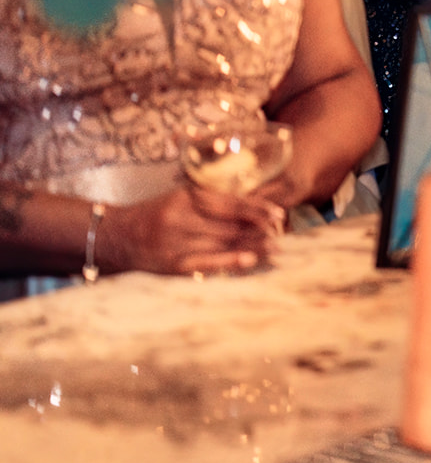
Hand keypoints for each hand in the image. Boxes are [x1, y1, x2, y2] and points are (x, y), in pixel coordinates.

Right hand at [98, 182, 283, 275]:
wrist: (115, 237)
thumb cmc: (155, 215)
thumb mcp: (180, 199)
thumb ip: (210, 201)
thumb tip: (251, 207)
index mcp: (186, 198)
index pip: (229, 202)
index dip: (256, 208)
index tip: (278, 213)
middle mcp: (181, 218)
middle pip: (229, 224)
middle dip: (258, 229)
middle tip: (284, 233)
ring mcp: (175, 243)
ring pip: (221, 243)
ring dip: (251, 246)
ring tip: (277, 248)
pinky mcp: (170, 265)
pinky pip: (205, 263)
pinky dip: (228, 261)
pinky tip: (249, 260)